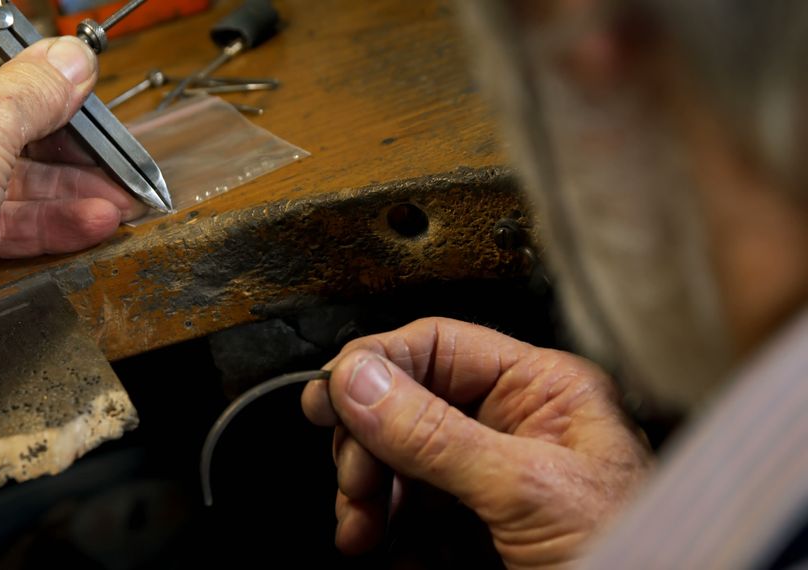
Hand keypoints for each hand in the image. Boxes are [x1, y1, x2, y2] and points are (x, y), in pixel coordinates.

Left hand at [0, 0, 142, 433]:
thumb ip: (36, 88)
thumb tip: (67, 61)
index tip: (7, 10)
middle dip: (47, 107)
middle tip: (90, 106)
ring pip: (2, 158)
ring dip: (65, 175)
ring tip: (114, 181)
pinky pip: (3, 210)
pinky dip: (48, 215)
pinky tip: (91, 217)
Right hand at [302, 318, 652, 567]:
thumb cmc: (636, 554)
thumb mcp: (526, 487)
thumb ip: (438, 433)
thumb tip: (361, 381)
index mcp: (542, 391)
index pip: (437, 346)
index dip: (377, 366)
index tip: (334, 398)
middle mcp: (510, 426)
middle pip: (403, 404)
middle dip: (367, 441)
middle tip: (354, 478)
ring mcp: (485, 479)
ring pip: (394, 460)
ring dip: (364, 490)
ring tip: (361, 525)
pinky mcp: (469, 528)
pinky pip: (402, 510)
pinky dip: (379, 527)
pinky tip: (378, 543)